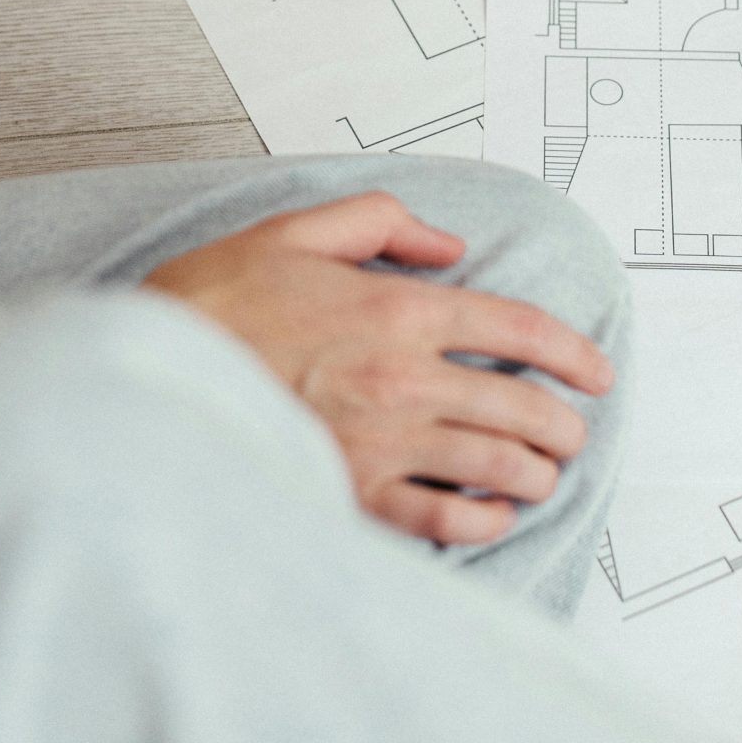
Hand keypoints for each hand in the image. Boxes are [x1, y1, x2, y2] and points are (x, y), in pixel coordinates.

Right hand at [143, 191, 612, 544]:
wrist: (145, 380)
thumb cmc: (212, 308)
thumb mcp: (294, 231)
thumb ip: (381, 222)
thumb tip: (447, 245)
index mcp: (397, 311)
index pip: (519, 328)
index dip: (572, 352)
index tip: (597, 371)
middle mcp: (402, 380)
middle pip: (522, 405)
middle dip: (563, 421)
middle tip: (573, 429)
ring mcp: (381, 445)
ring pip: (495, 465)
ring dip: (534, 471)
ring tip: (542, 472)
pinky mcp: (352, 496)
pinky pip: (444, 520)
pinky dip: (482, 520)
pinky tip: (492, 514)